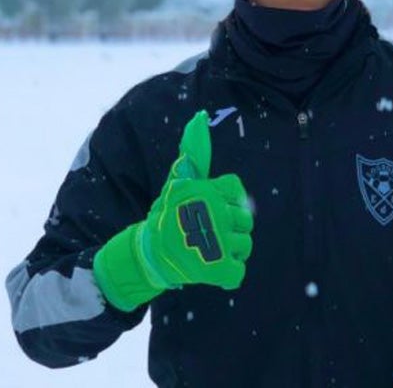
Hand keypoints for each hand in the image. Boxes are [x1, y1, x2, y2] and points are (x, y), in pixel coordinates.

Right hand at [94, 111, 253, 311]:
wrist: (147, 255)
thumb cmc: (165, 217)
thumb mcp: (177, 183)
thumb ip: (193, 153)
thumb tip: (200, 117)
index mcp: (209, 191)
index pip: (237, 191)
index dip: (226, 202)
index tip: (207, 209)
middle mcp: (215, 213)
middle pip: (246, 220)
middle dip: (229, 228)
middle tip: (205, 233)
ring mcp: (218, 242)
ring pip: (245, 246)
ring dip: (228, 251)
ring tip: (206, 250)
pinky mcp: (218, 269)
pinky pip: (238, 272)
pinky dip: (226, 275)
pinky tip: (210, 268)